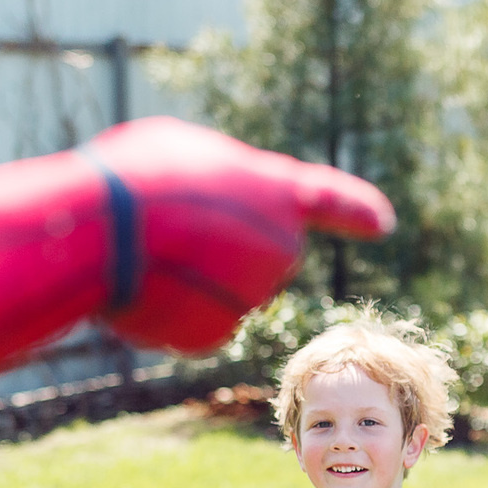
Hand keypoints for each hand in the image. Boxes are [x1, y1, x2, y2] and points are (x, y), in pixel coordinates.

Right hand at [97, 119, 395, 353]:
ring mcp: (252, 297)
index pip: (327, 202)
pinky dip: (164, 308)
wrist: (103, 233)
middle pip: (253, 253)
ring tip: (142, 250)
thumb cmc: (138, 177)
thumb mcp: (183, 153)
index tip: (383, 222)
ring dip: (183, 275)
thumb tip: (205, 208)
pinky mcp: (217, 335)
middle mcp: (280, 250)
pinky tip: (139, 286)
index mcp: (278, 195)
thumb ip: (216, 182)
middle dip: (216, 246)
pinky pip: (191, 320)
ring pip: (218, 290)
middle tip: (166, 224)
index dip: (354, 211)